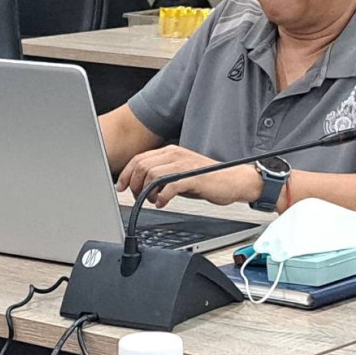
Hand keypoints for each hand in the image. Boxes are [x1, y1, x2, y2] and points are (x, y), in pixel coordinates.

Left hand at [115, 144, 263, 208]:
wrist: (233, 180)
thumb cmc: (208, 179)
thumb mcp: (180, 174)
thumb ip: (162, 176)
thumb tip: (142, 186)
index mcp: (170, 151)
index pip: (139, 159)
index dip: (127, 174)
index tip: (122, 187)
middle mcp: (175, 154)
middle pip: (142, 166)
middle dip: (134, 184)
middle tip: (137, 197)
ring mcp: (184, 165)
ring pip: (152, 175)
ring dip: (148, 192)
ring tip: (153, 200)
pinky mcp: (192, 178)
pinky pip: (169, 186)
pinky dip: (161, 197)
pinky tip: (163, 202)